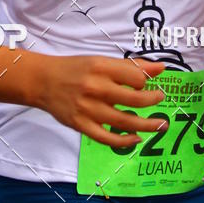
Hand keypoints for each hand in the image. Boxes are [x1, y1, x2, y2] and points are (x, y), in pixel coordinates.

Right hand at [39, 55, 166, 148]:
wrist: (43, 81)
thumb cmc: (75, 69)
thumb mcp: (101, 61)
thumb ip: (130, 66)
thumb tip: (160, 68)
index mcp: (101, 67)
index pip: (135, 77)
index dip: (146, 81)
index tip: (148, 83)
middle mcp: (95, 87)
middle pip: (134, 99)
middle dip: (153, 101)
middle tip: (161, 99)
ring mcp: (88, 108)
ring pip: (124, 121)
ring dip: (147, 125)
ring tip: (161, 125)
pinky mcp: (80, 125)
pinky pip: (107, 138)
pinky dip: (125, 141)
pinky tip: (136, 139)